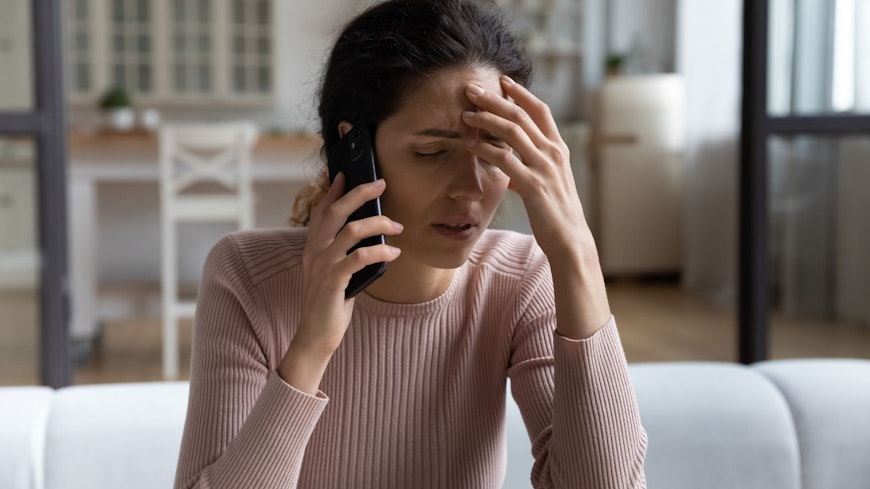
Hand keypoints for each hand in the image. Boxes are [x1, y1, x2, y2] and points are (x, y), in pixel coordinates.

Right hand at [280, 174, 402, 391]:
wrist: (316, 335)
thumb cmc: (330, 304)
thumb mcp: (335, 272)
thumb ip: (344, 253)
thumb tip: (371, 234)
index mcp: (312, 247)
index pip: (320, 211)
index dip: (333, 191)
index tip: (345, 174)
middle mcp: (314, 252)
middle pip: (335, 212)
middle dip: (359, 194)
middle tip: (381, 184)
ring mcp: (322, 265)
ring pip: (350, 231)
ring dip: (378, 224)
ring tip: (398, 226)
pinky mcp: (334, 281)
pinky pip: (359, 257)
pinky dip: (379, 251)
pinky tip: (393, 252)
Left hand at [462, 77, 610, 337]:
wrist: (570, 240)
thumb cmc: (556, 214)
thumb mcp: (546, 185)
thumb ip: (529, 171)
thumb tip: (510, 169)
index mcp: (558, 149)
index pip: (540, 111)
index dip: (521, 93)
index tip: (502, 81)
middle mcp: (553, 153)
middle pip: (521, 115)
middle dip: (494, 99)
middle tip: (472, 89)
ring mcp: (544, 168)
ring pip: (513, 131)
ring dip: (486, 119)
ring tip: (466, 114)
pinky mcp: (533, 185)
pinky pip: (506, 159)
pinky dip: (486, 149)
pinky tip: (471, 145)